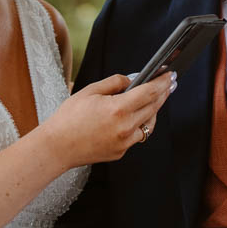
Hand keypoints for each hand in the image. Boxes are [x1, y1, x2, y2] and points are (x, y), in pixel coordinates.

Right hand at [38, 73, 174, 168]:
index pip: (149, 93)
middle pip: (153, 108)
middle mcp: (125, 127)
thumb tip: (131, 80)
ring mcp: (125, 142)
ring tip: (153, 100)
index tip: (169, 76)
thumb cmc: (68, 118)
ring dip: (154, 111)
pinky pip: (136, 136)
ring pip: (149, 124)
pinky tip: (134, 117)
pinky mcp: (121, 152)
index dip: (161, 82)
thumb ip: (113, 83)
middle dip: (163, 94)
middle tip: (169, 84)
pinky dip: (138, 125)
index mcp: (117, 109)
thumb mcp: (89, 91)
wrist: (57, 146)